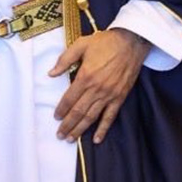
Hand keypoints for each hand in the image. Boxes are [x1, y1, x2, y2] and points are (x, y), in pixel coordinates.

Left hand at [49, 27, 149, 143]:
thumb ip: (64, 60)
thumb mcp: (80, 44)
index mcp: (85, 76)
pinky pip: (110, 116)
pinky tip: (96, 138)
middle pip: (79, 111)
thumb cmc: (104, 42)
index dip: (61, 109)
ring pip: (92, 116)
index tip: (56, 117)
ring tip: (71, 139)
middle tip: (60, 135)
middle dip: (68, 124)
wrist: (131, 42)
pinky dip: (103, 129)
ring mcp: (109, 95)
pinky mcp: (120, 97)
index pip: (70, 98)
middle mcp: (96, 89)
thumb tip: (51, 74)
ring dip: (81, 129)